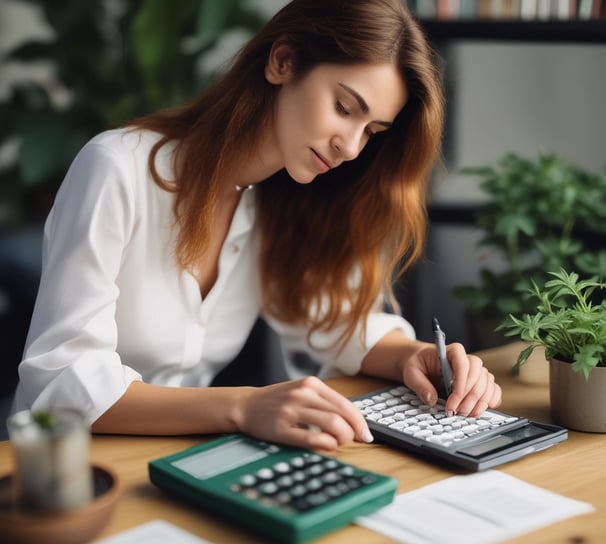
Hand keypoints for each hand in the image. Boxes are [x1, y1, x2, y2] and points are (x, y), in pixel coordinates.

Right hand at [234, 376, 373, 449]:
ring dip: (343, 439)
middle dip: (354, 432)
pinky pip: (311, 439)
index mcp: (311, 384)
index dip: (360, 421)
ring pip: (331, 425)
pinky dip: (326, 444)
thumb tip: (354, 420)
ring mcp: (291, 411)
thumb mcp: (302, 392)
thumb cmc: (278, 401)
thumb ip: (325, 402)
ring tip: (340, 443)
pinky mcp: (281, 428)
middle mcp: (303, 394)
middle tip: (354, 441)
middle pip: (342, 415)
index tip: (366, 434)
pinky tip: (328, 446)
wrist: (246, 405)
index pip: (345, 404)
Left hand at [401, 342, 501, 416]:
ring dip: (478, 403)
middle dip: (468, 398)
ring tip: (463, 414)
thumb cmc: (418, 364)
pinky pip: (493, 390)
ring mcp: (477, 371)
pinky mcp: (481, 382)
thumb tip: (432, 399)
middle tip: (455, 412)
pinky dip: (489, 401)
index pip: (464, 365)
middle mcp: (468, 359)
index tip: (452, 403)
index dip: (461, 385)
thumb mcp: (412, 372)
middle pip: (478, 377)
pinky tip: (479, 410)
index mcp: (452, 351)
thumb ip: (420, 384)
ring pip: (487, 384)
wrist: (422, 364)